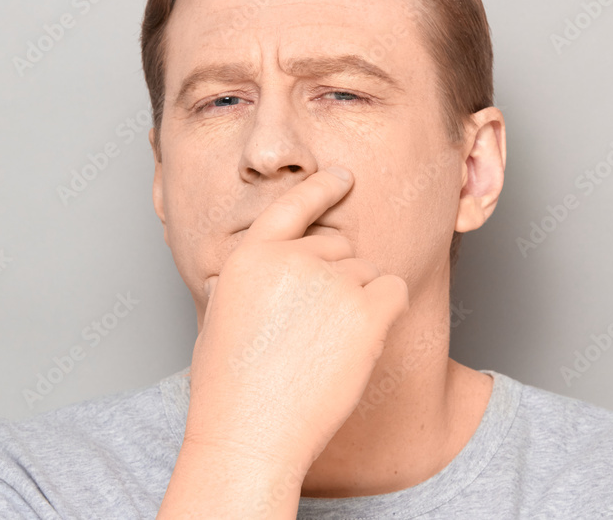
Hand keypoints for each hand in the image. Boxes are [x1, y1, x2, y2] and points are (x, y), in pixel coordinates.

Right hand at [183, 166, 409, 473]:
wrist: (248, 435)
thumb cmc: (229, 390)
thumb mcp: (219, 317)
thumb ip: (243, 283)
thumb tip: (255, 270)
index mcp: (250, 256)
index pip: (292, 206)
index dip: (321, 189)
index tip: (342, 177)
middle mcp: (291, 258)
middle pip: (338, 246)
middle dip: (337, 278)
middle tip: (314, 329)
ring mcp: (330, 281)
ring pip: (367, 272)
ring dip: (359, 302)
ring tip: (324, 349)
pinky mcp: (365, 311)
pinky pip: (393, 290)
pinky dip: (386, 311)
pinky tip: (359, 342)